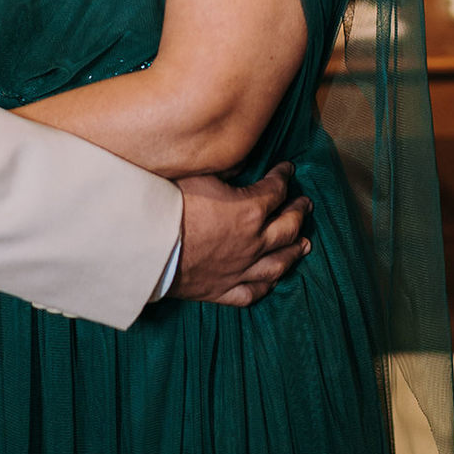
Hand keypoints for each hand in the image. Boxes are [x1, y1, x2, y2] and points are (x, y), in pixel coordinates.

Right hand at [171, 161, 310, 305]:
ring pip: (278, 263)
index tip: (288, 170)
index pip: (276, 190)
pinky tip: (272, 281)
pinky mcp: (224, 290)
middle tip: (306, 204)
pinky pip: (253, 291)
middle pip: (287, 228)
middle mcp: (253, 243)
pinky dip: (266, 286)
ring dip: (295, 252)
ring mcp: (241, 270)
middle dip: (299, 212)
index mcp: (250, 211)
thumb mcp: (200, 175)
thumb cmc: (170, 206)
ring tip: (306, 245)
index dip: (283, 177)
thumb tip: (241, 162)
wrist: (147, 246)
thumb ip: (226, 169)